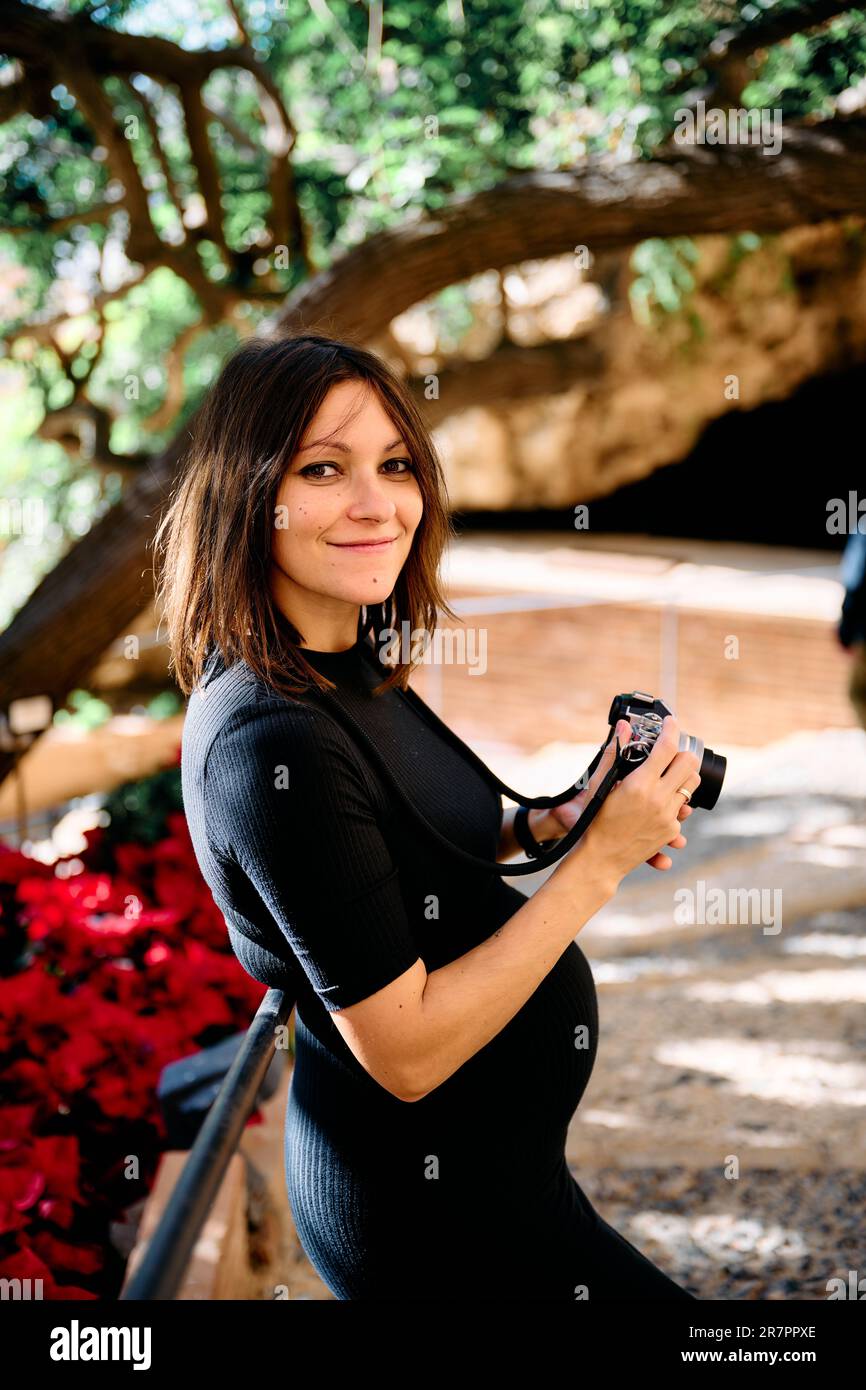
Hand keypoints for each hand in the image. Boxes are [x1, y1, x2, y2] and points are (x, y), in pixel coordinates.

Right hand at [533, 717, 695, 871]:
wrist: (601, 859)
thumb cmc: (594, 821)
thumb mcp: (598, 785)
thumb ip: (612, 754)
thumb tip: (623, 727)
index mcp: (639, 785)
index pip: (667, 748)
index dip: (672, 729)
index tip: (671, 721)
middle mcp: (659, 799)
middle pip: (689, 763)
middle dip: (682, 752)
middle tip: (671, 750)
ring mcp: (668, 817)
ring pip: (692, 785)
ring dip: (682, 775)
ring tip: (667, 775)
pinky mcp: (671, 830)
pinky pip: (683, 808)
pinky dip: (675, 800)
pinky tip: (659, 801)